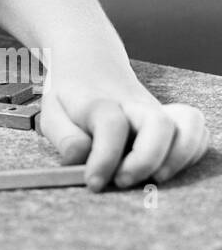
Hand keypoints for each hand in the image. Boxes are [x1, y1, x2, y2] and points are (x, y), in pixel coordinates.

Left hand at [37, 58, 209, 189]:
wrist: (91, 67)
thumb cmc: (72, 99)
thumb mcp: (52, 112)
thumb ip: (64, 136)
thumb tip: (81, 157)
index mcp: (100, 102)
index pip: (111, 125)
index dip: (104, 158)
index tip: (93, 182)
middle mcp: (135, 105)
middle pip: (158, 125)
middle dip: (146, 160)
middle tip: (123, 181)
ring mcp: (157, 111)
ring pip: (188, 125)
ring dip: (179, 157)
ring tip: (155, 178)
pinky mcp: (172, 119)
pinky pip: (198, 132)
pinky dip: (192, 153)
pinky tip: (167, 168)